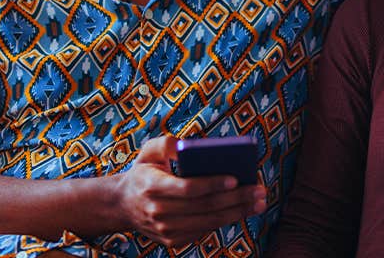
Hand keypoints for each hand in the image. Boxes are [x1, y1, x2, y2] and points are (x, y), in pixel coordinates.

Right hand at [115, 136, 265, 246]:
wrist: (123, 205)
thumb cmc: (144, 171)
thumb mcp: (147, 151)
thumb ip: (165, 143)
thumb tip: (187, 147)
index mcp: (152, 186)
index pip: (187, 188)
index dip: (212, 184)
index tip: (235, 178)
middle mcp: (157, 212)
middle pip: (204, 207)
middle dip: (236, 198)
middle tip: (259, 190)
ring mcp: (165, 230)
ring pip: (208, 222)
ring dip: (238, 213)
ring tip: (259, 202)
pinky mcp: (173, 241)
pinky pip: (204, 230)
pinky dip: (225, 220)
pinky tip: (242, 210)